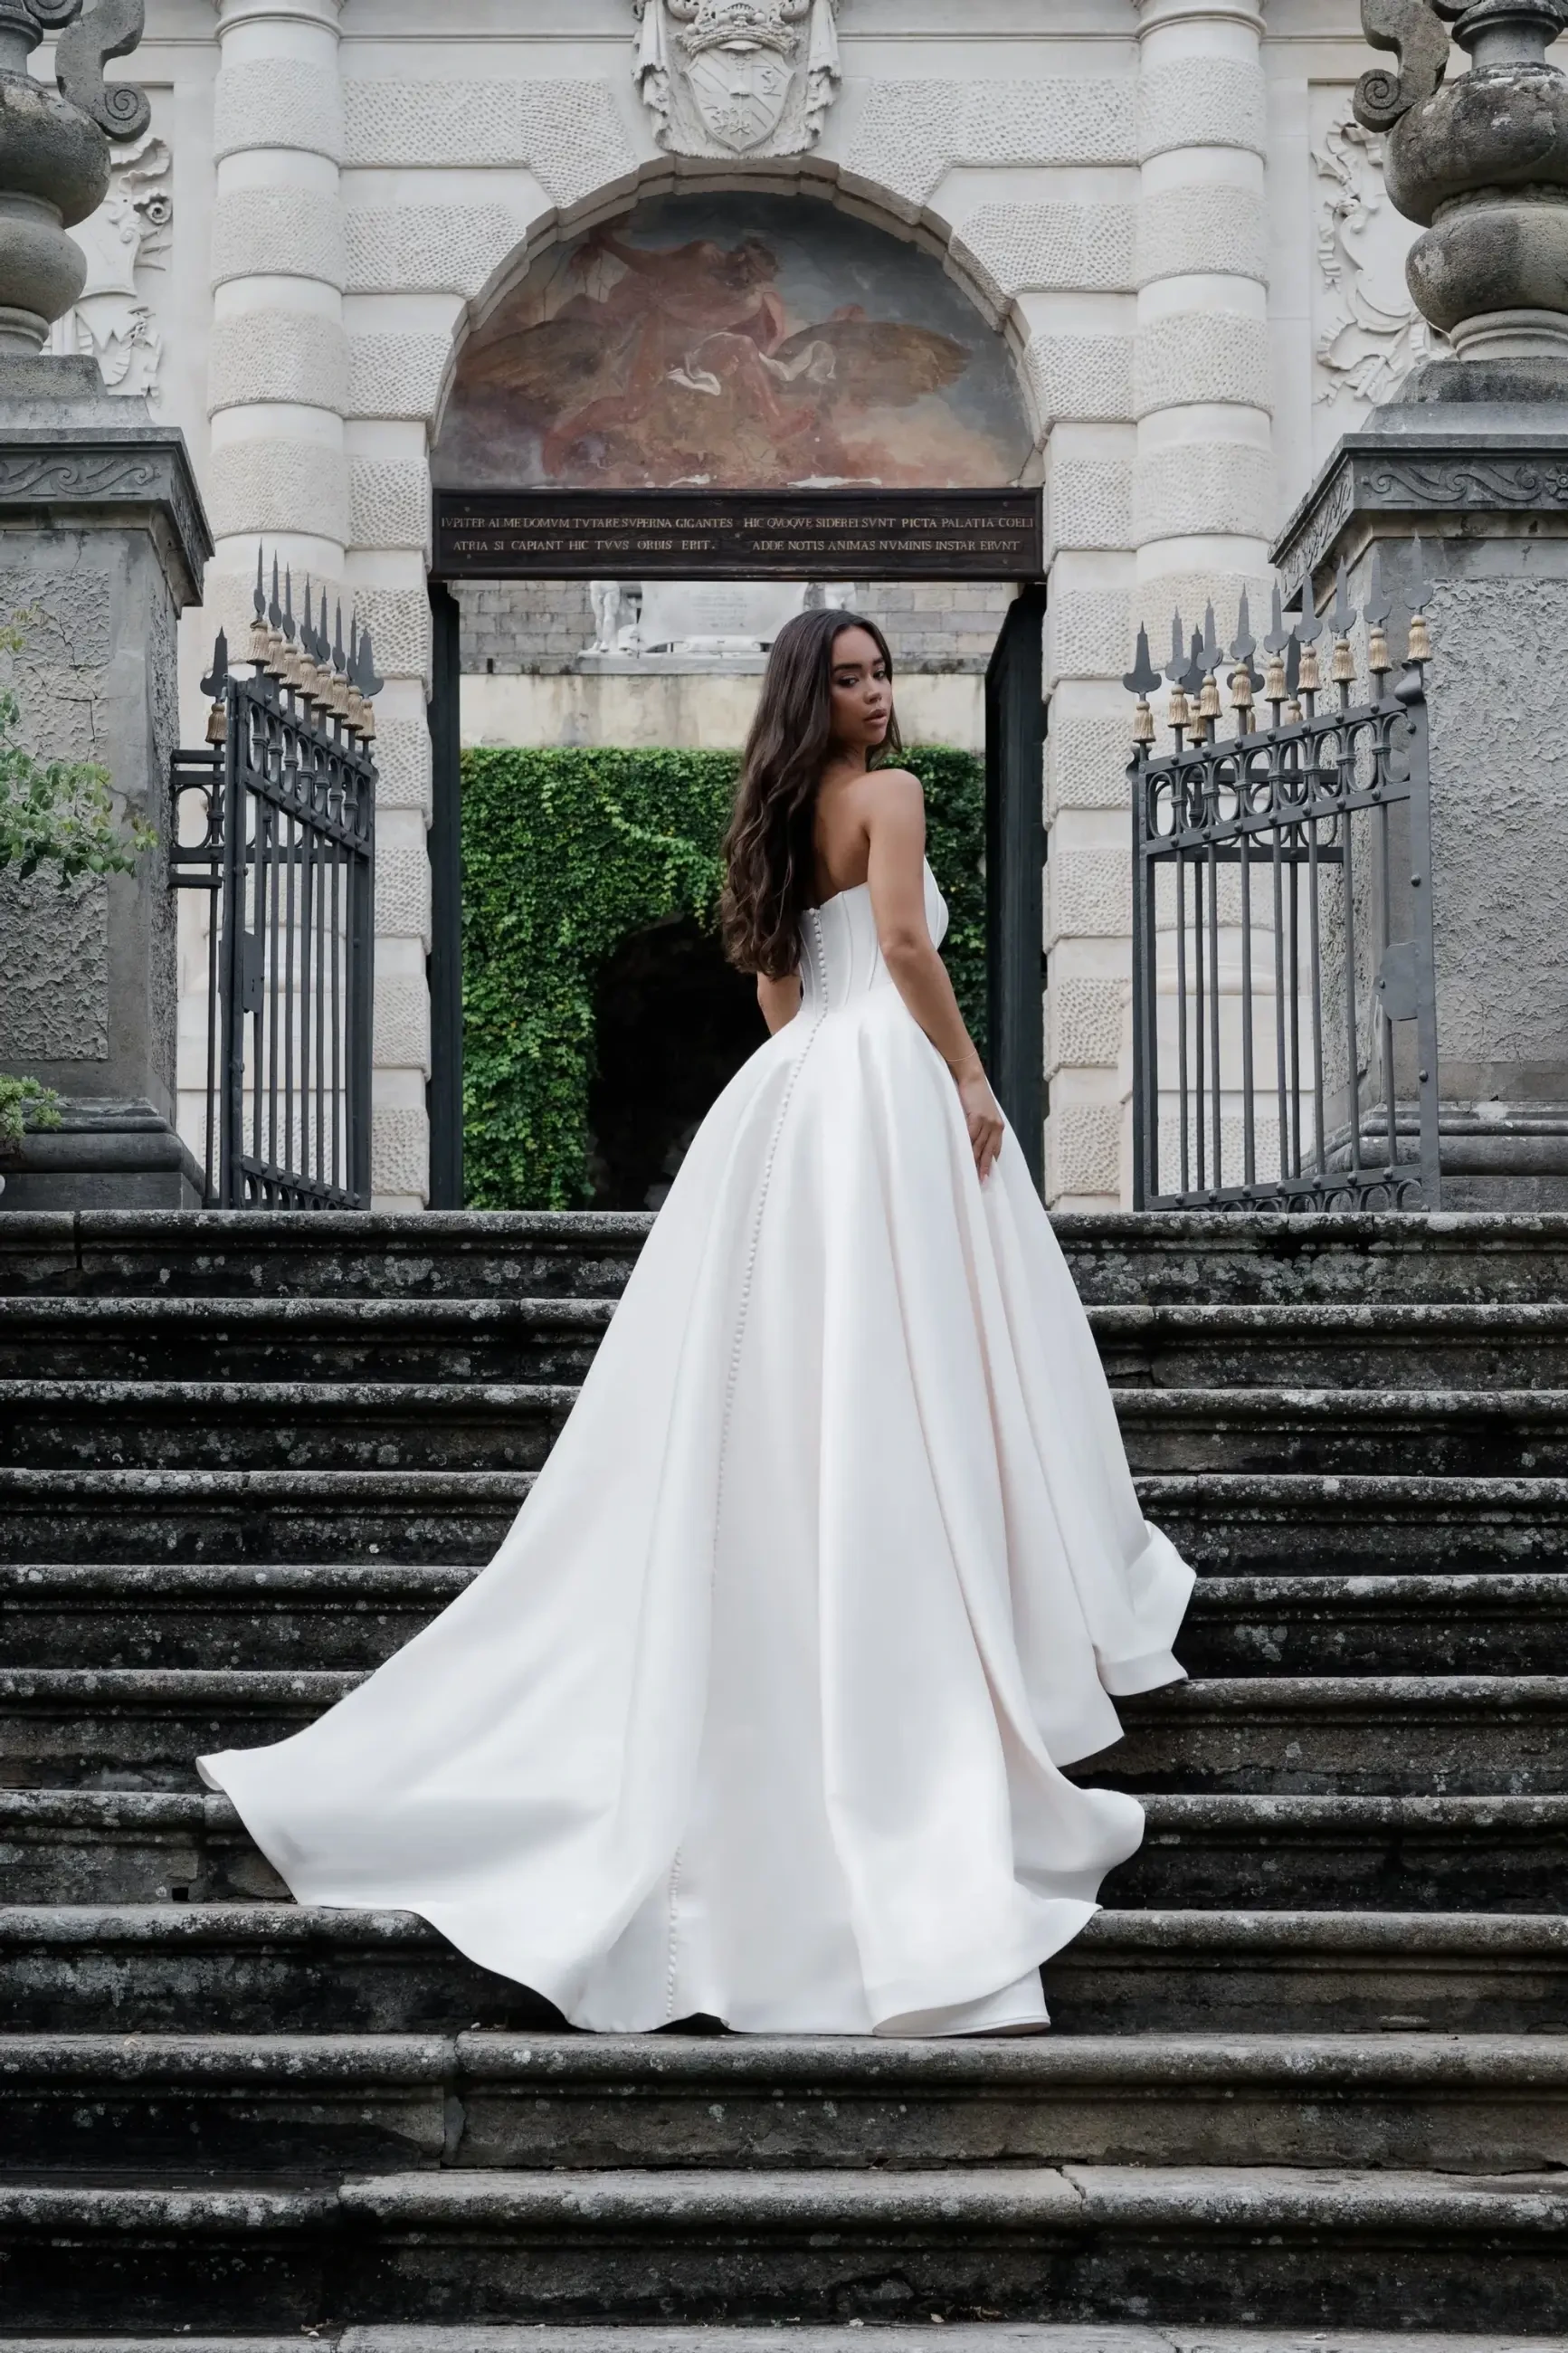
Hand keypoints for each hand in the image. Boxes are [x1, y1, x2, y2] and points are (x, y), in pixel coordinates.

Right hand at [955, 1067, 1004, 1182]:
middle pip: (989, 1150)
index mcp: (998, 1126)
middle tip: (981, 1181)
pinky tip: (964, 1156)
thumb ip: (981, 1127)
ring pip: (979, 1146)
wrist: (972, 1078)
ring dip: (975, 1160)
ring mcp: (987, 1122)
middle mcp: (995, 1125)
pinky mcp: (977, 1117)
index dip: (991, 1163)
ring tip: (971, 1173)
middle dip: (985, 1167)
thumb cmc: (975, 1095)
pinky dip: (967, 1147)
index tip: (987, 1176)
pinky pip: (971, 1136)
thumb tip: (974, 1144)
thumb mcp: (982, 1113)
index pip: (995, 1149)